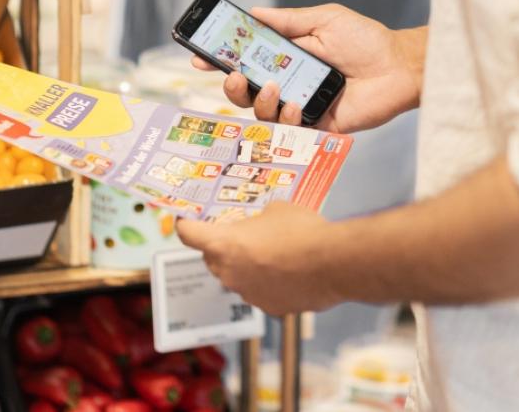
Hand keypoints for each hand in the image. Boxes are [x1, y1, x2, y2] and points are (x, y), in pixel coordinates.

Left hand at [176, 203, 341, 315]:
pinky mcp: (270, 309)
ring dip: (246, 266)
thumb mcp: (275, 209)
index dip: (185, 225)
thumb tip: (262, 225)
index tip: (184, 221)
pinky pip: (260, 292)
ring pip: (237, 277)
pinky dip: (268, 283)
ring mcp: (248, 294)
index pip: (189, 235)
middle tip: (239, 235)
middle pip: (212, 259)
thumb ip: (258, 220)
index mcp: (223, 245)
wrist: (333, 263)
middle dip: (220, 248)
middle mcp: (228, 273)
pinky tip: (288, 272)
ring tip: (272, 253)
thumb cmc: (301, 229)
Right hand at [193, 4, 424, 132]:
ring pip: (260, 112)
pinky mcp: (316, 126)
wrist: (401, 66)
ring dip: (258, 100)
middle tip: (231, 75)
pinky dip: (286, 116)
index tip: (199, 57)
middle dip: (230, 85)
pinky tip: (297, 105)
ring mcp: (299, 105)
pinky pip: (288, 129)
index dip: (219, 60)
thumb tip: (252, 11)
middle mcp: (287, 82)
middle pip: (244, 91)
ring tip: (272, 87)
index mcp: (284, 57)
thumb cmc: (366, 40)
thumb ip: (287, 19)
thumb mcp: (323, 20)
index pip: (244, 60)